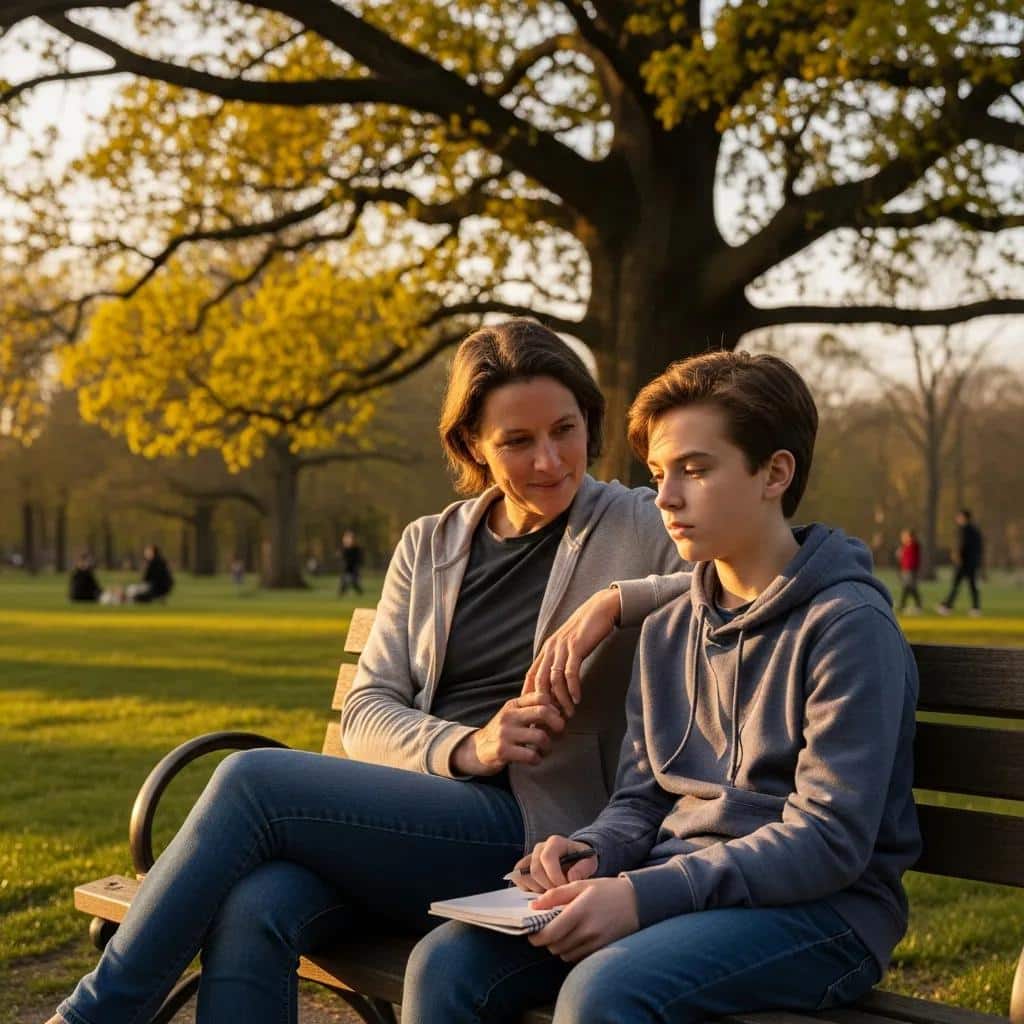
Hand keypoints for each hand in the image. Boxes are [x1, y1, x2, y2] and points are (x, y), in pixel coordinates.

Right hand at [450, 692, 564, 775]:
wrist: (475, 750)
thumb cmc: (502, 733)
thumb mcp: (513, 715)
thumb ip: (530, 708)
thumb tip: (559, 709)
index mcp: (513, 704)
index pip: (541, 697)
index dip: (555, 708)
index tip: (557, 719)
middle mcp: (509, 716)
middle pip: (543, 712)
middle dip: (558, 724)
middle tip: (560, 734)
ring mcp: (504, 733)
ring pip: (540, 736)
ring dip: (548, 747)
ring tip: (545, 750)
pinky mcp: (502, 751)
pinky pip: (531, 755)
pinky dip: (538, 759)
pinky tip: (534, 760)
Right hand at [511, 836, 596, 892]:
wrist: (575, 858)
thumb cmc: (582, 859)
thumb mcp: (589, 861)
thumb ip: (583, 868)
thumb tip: (570, 878)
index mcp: (555, 842)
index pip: (547, 858)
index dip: (554, 876)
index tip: (564, 886)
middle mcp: (540, 847)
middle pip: (535, 870)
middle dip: (548, 886)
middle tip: (560, 892)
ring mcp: (530, 857)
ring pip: (524, 875)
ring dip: (537, 889)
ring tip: (552, 892)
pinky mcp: (524, 867)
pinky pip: (518, 878)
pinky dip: (528, 889)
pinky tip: (542, 891)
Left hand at [523, 588, 620, 716]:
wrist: (599, 609)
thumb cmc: (585, 630)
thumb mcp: (567, 646)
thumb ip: (559, 661)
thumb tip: (557, 683)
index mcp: (546, 649)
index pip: (531, 676)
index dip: (529, 695)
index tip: (533, 713)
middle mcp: (550, 648)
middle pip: (539, 681)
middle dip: (545, 703)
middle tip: (551, 719)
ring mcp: (562, 647)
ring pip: (555, 679)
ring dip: (561, 699)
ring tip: (568, 714)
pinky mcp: (576, 647)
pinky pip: (571, 671)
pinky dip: (573, 688)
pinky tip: (577, 699)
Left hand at [527, 877, 638, 961]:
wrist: (638, 902)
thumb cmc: (606, 890)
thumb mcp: (580, 885)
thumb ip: (555, 895)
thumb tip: (533, 906)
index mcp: (579, 912)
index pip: (550, 934)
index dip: (536, 937)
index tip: (532, 933)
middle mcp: (587, 931)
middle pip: (555, 947)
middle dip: (547, 941)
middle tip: (548, 930)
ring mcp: (596, 943)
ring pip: (565, 955)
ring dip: (560, 947)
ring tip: (564, 932)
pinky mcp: (602, 950)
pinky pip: (579, 958)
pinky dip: (573, 951)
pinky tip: (577, 938)